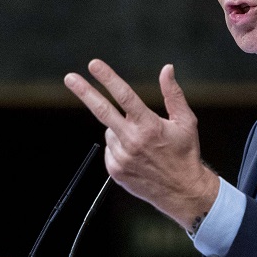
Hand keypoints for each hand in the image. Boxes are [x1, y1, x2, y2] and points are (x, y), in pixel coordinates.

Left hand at [63, 60, 219, 229]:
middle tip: (70, 78)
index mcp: (149, 126)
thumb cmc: (185, 153)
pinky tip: (137, 155)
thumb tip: (167, 69)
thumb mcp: (186, 122)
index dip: (108, 78)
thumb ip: (173, 94)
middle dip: (84, 92)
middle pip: (102, 111)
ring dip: (120, 129)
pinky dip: (119, 146)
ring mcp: (121, 157)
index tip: (94, 65)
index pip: (124, 96)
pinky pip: (110, 149)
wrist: (182, 191)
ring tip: (142, 143)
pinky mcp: (115, 170)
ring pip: (110, 131)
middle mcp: (132, 141)